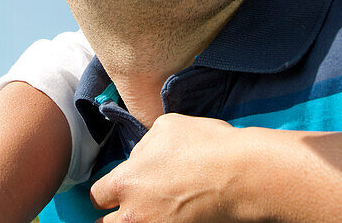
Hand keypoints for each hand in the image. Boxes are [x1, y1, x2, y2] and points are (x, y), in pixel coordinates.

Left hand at [89, 113, 255, 221]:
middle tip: (134, 206)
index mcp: (126, 183)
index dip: (108, 191)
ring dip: (136, 222)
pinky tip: (173, 217)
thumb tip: (139, 160)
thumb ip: (142, 147)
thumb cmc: (206, 146)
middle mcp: (135, 214)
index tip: (118, 191)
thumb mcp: (165, 128)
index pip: (98, 195)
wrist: (243, 175)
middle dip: (118, 215)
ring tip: (151, 215)